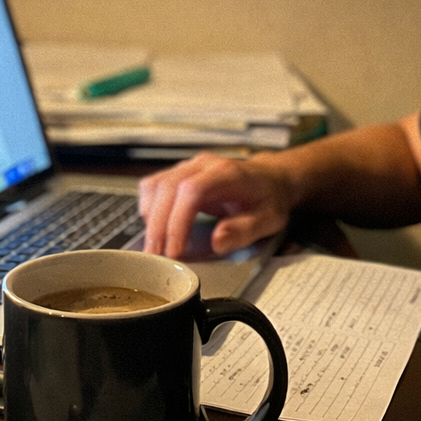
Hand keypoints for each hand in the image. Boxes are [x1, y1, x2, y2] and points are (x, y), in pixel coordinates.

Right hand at [139, 151, 293, 259]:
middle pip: (168, 188)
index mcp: (227, 173)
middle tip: (156, 255)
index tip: (174, 250)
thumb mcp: (269, 219)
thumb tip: (218, 241)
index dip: (178, 221)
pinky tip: (156, 228)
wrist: (270, 179)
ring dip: (150, 217)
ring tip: (154, 246)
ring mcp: (189, 167)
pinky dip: (149, 208)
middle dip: (158, 225)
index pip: (192, 191)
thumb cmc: (269, 198)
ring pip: (156, 185)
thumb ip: (244, 230)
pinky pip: (154, 186)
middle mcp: (204, 165)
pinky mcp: (180, 174)